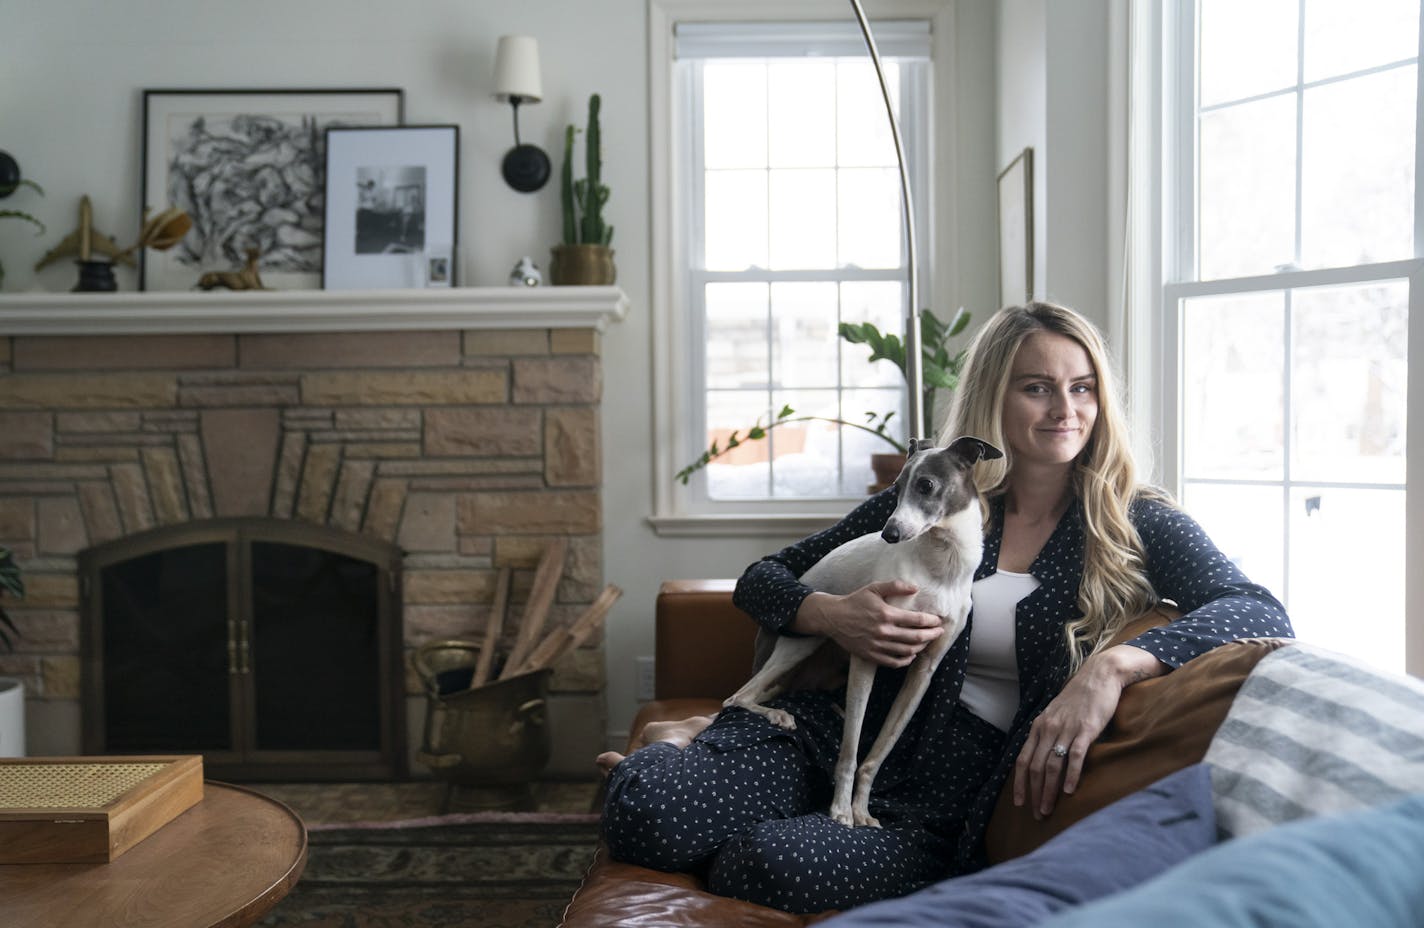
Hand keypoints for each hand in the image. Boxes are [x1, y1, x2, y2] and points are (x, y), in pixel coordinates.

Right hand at [793, 581, 942, 667]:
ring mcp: (877, 645)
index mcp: (886, 614)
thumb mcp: (874, 588)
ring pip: (907, 651)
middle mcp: (883, 631)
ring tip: (926, 642)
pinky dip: (906, 660)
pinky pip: (893, 662)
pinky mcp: (871, 655)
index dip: (931, 622)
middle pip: (915, 637)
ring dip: (921, 647)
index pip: (917, 620)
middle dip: (931, 635)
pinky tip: (911, 655)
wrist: (833, 617)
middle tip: (939, 632)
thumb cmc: (855, 601)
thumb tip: (915, 587)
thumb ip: (895, 586)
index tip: (938, 621)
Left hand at [1013, 645, 1166, 818]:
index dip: (1019, 783)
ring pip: (1052, 765)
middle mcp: (1048, 728)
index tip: (1019, 803)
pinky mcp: (1086, 728)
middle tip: (1037, 815)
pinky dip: (1070, 774)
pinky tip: (1069, 791)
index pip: (1023, 760)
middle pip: (1036, 767)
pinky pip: (1075, 755)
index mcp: (1039, 726)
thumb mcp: (1056, 715)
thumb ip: (1048, 734)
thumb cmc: (1080, 699)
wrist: (1100, 675)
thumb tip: (1044, 758)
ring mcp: (1066, 728)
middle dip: (1034, 793)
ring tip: (1048, 810)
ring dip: (1048, 791)